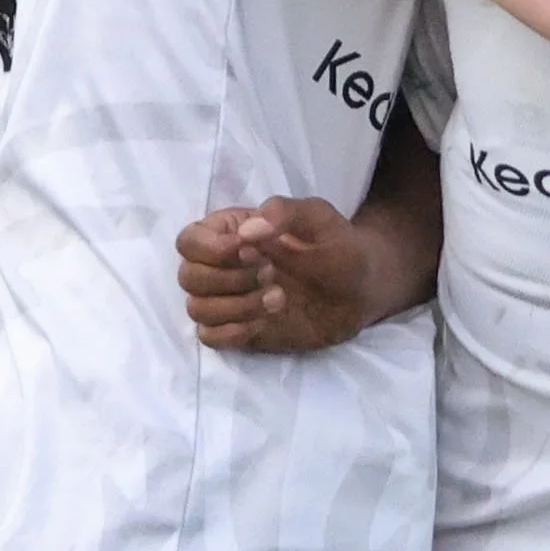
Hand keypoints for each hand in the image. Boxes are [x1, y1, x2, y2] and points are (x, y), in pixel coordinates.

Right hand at [176, 198, 376, 352]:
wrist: (362, 292)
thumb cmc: (339, 248)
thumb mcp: (320, 219)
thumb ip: (285, 213)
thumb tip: (248, 230)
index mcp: (232, 232)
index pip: (189, 240)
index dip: (213, 250)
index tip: (254, 252)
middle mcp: (222, 266)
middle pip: (188, 276)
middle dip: (228, 279)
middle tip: (272, 274)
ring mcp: (229, 301)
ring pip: (197, 308)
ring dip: (236, 306)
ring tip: (279, 299)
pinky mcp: (239, 329)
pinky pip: (210, 337)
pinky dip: (233, 332)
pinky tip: (265, 322)